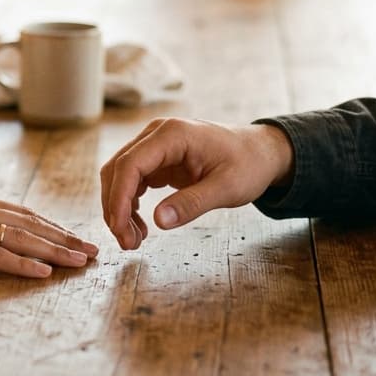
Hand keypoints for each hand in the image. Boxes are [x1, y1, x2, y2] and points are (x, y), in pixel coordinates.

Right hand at [0, 187, 98, 277]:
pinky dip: (23, 265)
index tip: (71, 235)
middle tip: (92, 249)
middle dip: (63, 238)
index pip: (19, 212)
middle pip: (29, 223)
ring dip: (55, 251)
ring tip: (81, 262)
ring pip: (21, 239)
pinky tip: (43, 274)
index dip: (48, 224)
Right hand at [99, 117, 294, 248]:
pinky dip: (130, 203)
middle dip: (115, 207)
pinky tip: (141, 225)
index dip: (119, 198)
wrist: (260, 152)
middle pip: (118, 169)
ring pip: (120, 175)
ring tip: (133, 238)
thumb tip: (158, 222)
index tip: (120, 228)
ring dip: (120, 206)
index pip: (130, 164)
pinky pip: (132, 179)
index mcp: (172, 135)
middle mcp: (156, 134)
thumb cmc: (248, 165)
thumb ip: (192, 204)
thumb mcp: (227, 189)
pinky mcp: (156, 157)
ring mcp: (154, 144)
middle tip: (127, 241)